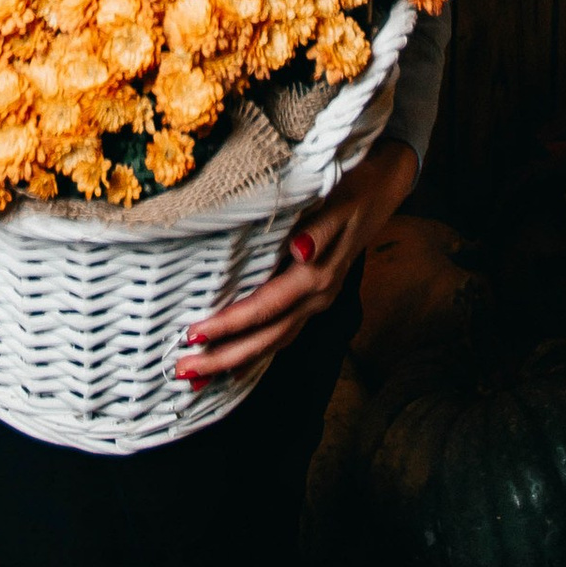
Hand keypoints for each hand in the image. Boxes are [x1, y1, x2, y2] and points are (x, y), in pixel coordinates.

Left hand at [175, 138, 419, 390]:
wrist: (381, 190)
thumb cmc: (353, 190)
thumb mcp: (338, 201)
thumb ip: (319, 228)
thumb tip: (300, 249)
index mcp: (318, 276)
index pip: (266, 307)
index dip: (230, 324)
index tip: (194, 334)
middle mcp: (317, 297)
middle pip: (267, 337)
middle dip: (225, 357)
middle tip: (184, 371)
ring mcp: (315, 303)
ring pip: (273, 342)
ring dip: (235, 361)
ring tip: (197, 376)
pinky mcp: (311, 301)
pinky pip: (281, 334)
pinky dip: (254, 353)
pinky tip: (232, 365)